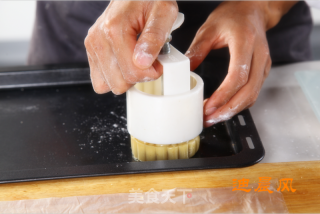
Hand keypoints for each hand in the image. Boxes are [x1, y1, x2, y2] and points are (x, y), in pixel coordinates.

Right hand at [85, 1, 177, 93]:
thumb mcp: (163, 12)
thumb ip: (154, 37)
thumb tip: (142, 63)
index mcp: (114, 29)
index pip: (132, 72)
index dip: (152, 72)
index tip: (158, 62)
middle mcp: (98, 39)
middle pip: (119, 83)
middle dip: (138, 77)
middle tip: (149, 61)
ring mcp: (92, 46)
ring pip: (108, 85)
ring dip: (126, 78)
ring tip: (136, 61)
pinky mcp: (92, 51)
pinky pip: (101, 80)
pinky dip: (115, 76)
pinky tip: (125, 63)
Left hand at [185, 1, 296, 126]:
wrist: (253, 10)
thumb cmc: (234, 15)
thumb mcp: (209, 28)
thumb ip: (197, 50)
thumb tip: (185, 72)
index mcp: (245, 42)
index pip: (238, 76)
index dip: (223, 95)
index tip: (209, 106)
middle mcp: (259, 55)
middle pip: (248, 92)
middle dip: (228, 110)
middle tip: (209, 119)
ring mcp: (264, 64)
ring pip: (252, 95)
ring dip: (233, 110)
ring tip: (213, 117)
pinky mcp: (262, 71)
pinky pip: (253, 92)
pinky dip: (238, 104)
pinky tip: (224, 108)